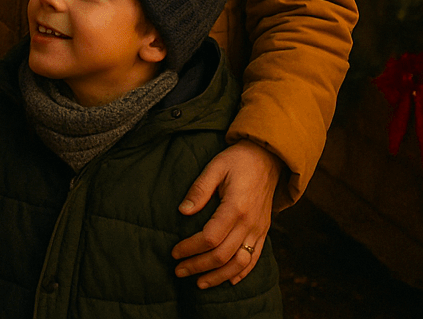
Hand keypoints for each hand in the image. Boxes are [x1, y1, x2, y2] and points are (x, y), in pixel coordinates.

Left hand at [172, 140, 282, 288]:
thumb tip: (182, 211)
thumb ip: (199, 189)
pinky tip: (229, 281)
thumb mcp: (215, 167)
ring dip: (219, 277)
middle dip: (198, 266)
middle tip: (178, 271)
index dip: (190, 248)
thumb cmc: (237, 160)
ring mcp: (259, 230)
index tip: (174, 252)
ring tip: (199, 283)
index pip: (209, 238)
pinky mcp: (264, 232)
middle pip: (222, 255)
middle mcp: (249, 224)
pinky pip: (255, 259)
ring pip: (240, 264)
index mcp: (235, 207)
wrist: (267, 158)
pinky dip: (241, 273)